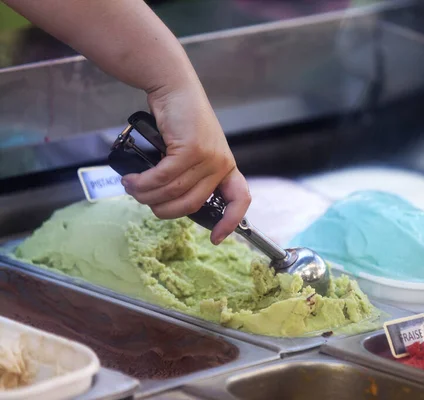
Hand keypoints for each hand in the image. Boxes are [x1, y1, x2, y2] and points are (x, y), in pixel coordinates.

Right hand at [121, 82, 250, 244]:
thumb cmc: (180, 120)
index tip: (216, 238)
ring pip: (175, 191)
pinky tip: (133, 180)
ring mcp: (208, 157)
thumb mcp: (193, 150)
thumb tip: (171, 201)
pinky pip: (164, 177)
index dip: (230, 222)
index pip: (240, 199)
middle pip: (193, 204)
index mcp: (226, 167)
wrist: (174, 88)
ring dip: (147, 195)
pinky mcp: (191, 149)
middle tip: (145, 201)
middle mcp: (221, 164)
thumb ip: (191, 175)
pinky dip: (145, 182)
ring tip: (132, 188)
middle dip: (164, 210)